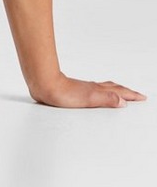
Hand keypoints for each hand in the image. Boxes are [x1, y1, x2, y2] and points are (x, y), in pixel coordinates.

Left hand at [31, 73, 146, 108]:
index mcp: (98, 90)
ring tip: (120, 92)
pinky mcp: (75, 90)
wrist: (45, 85)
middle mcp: (93, 88)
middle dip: (126, 92)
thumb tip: (123, 102)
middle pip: (114, 88)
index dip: (131, 95)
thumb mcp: (89, 99)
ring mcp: (84, 88)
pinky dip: (101, 91)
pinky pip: (94, 90)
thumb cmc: (63, 93)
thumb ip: (106, 100)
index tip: (142, 97)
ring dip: (115, 90)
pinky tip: (95, 93)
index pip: (119, 93)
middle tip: (136, 94)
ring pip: (104, 88)